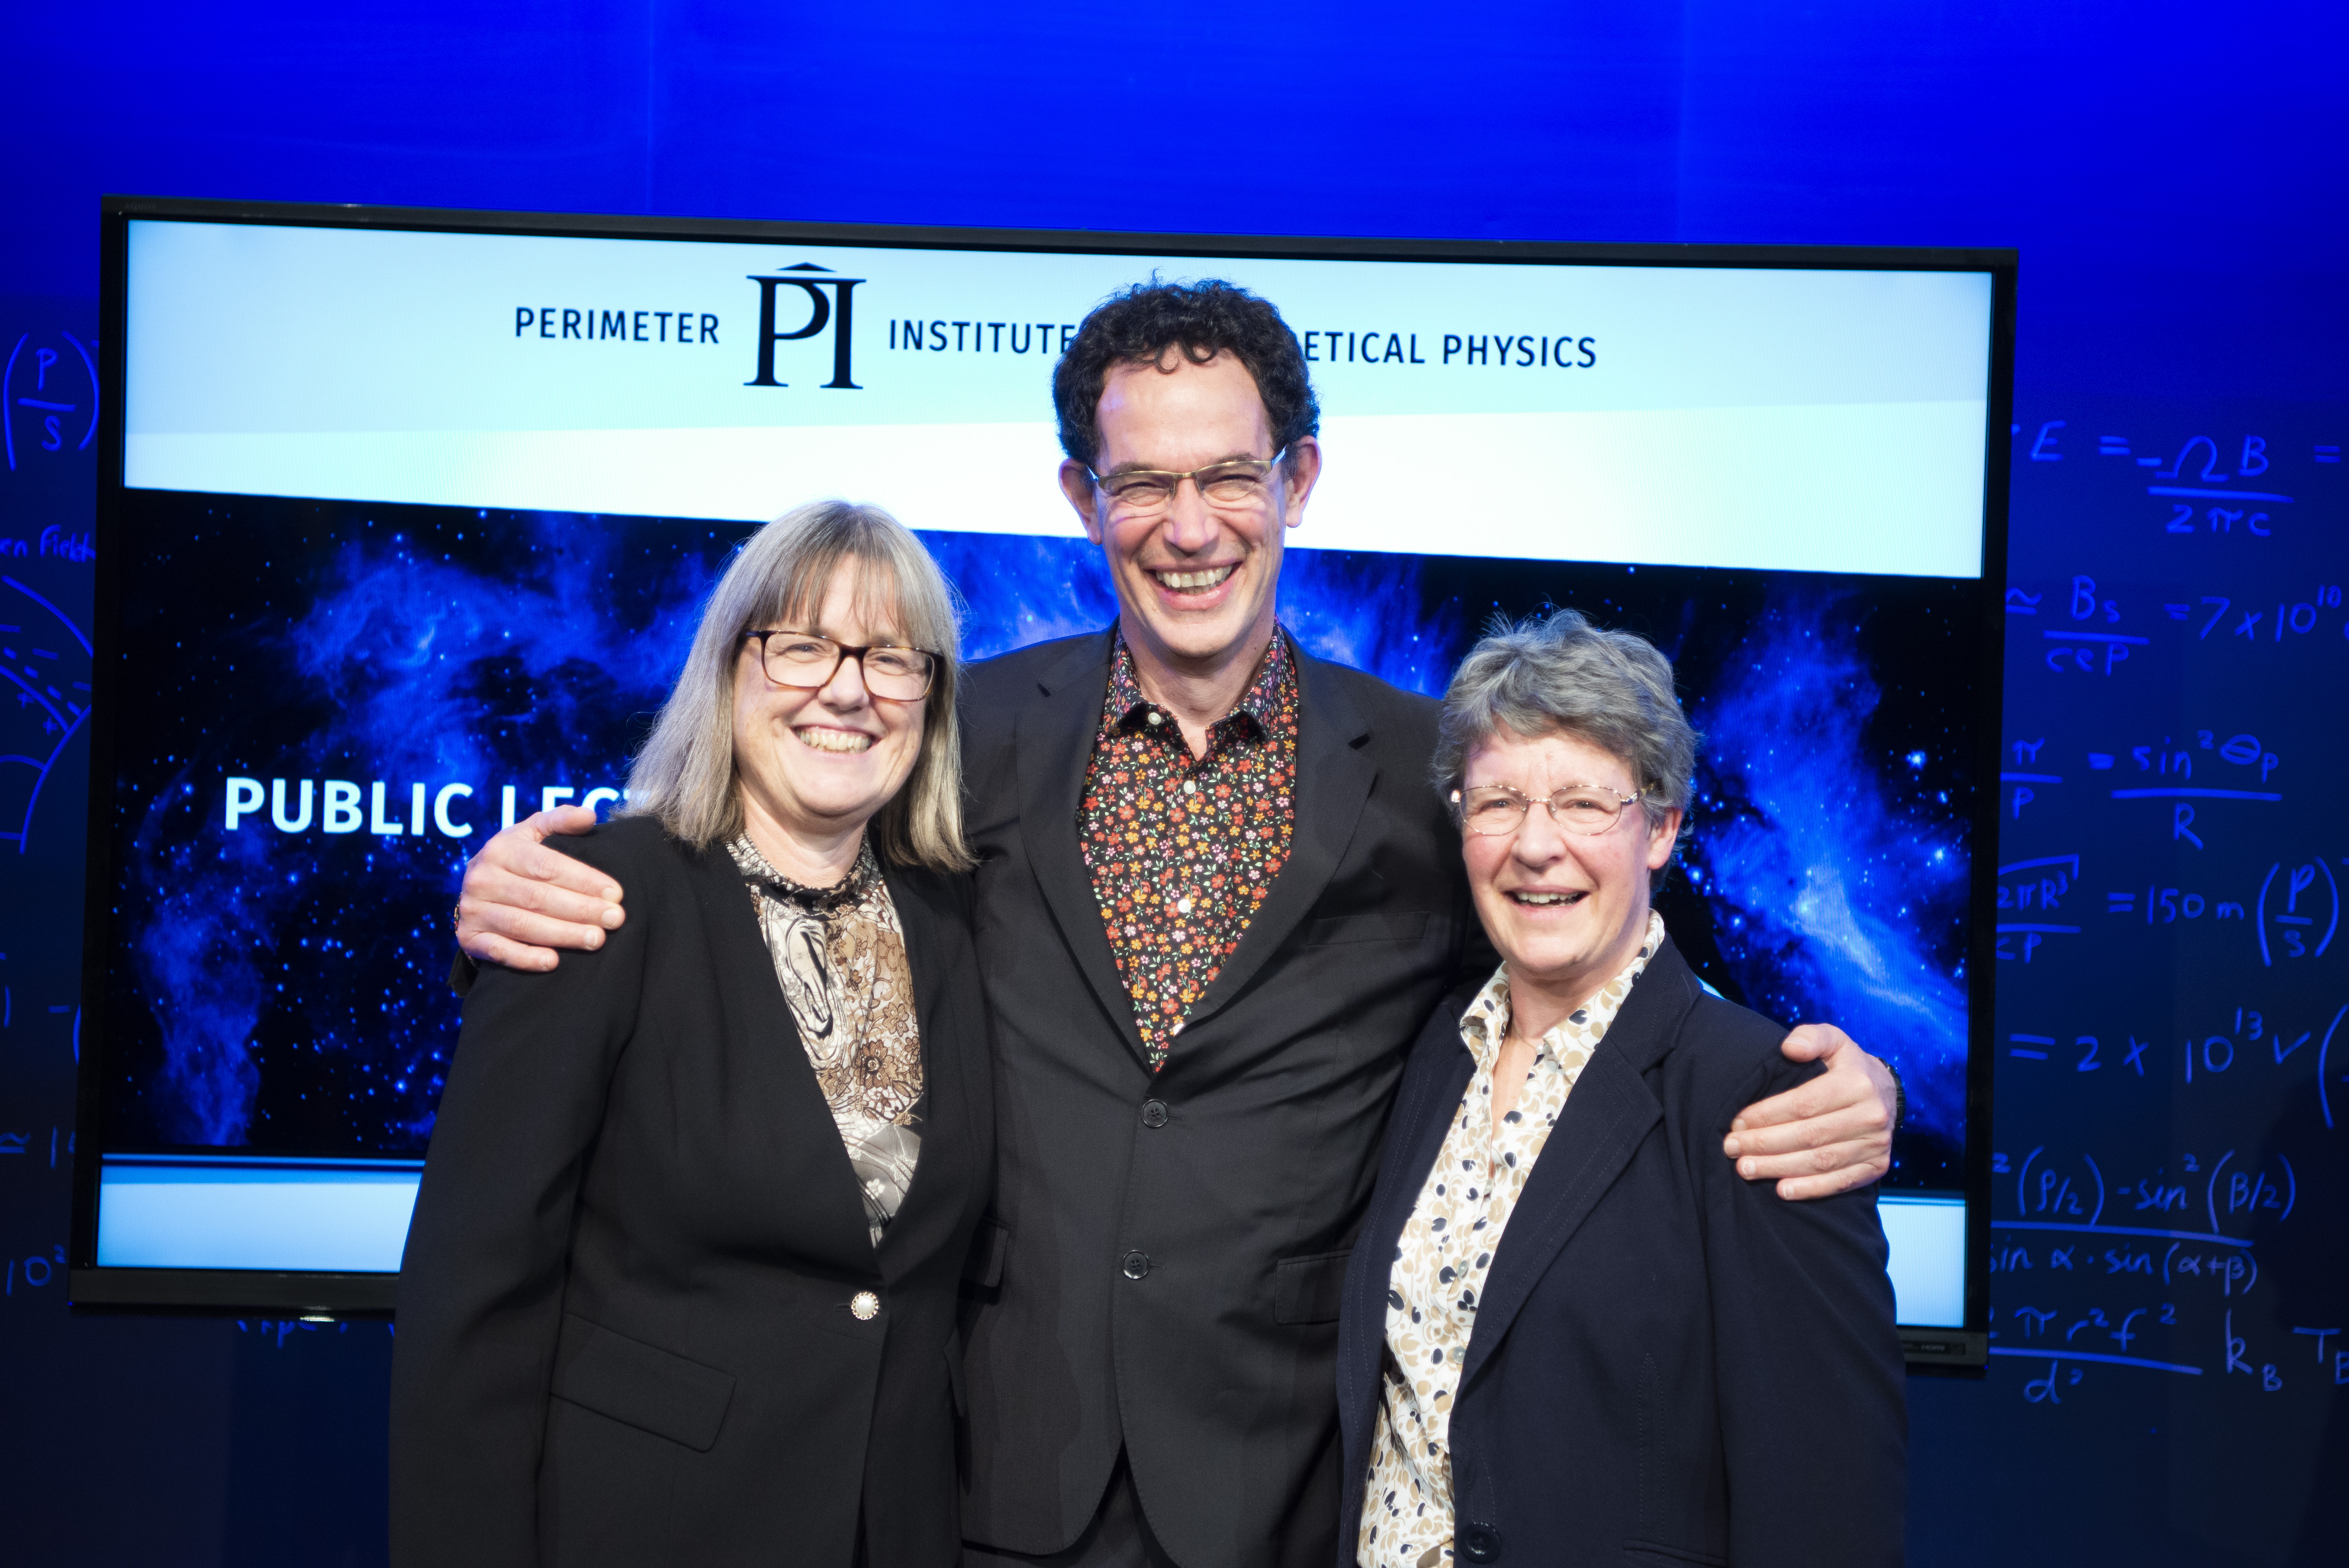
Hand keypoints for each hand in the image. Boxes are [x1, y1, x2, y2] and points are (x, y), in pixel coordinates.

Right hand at [453, 807, 623, 972]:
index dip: (584, 880)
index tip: (616, 893)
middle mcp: (482, 878)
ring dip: (562, 934)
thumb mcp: (534, 833)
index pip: (547, 866)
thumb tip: (589, 815)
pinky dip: (526, 958)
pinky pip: (499, 951)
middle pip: (538, 897)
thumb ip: (561, 821)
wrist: (478, 889)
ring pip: (522, 925)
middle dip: (581, 909)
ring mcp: (474, 909)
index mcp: (501, 849)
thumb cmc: (518, 860)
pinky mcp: (469, 938)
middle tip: (615, 919)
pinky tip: (553, 962)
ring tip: (596, 939)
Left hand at [1722, 1024, 1895, 1199]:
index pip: (1804, 1104)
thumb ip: (1811, 1037)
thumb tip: (1790, 1047)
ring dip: (1779, 1167)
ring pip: (1820, 1161)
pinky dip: (1810, 1188)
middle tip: (1732, 1148)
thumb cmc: (1846, 1066)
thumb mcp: (1834, 1040)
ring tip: (1745, 1168)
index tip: (1737, 1121)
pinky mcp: (1876, 1166)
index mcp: (1857, 1083)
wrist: (1885, 1093)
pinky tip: (1782, 1190)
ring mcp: (1875, 1144)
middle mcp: (1871, 1115)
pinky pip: (1840, 1182)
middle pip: (1809, 1135)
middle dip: (1765, 1143)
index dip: (1767, 1114)